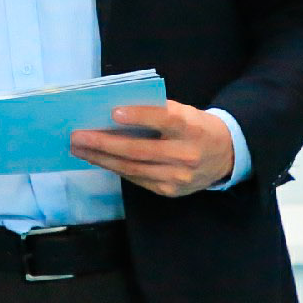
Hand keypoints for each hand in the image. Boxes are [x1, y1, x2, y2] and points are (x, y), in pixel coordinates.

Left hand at [70, 101, 235, 197]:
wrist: (225, 155)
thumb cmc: (196, 127)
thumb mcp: (185, 113)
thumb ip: (157, 111)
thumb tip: (114, 112)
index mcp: (191, 128)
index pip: (165, 120)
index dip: (140, 116)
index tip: (114, 112)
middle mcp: (185, 154)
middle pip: (139, 150)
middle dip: (104, 144)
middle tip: (78, 136)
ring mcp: (177, 177)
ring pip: (133, 168)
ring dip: (101, 158)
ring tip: (80, 148)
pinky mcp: (169, 190)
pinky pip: (136, 178)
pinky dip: (114, 168)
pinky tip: (97, 159)